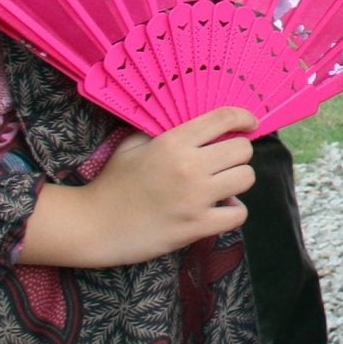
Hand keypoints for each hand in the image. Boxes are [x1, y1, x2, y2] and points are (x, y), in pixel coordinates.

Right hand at [22, 105, 256, 267]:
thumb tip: (192, 121)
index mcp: (173, 143)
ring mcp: (195, 198)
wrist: (92, 226)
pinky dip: (233, 211)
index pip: (224, 118)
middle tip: (224, 161)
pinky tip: (219, 208)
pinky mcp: (196, 227)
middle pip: (242, 149)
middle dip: (237, 153)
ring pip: (246, 178)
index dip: (244, 117)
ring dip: (237, 180)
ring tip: (221, 185)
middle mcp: (189, 167)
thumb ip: (161, 130)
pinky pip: (239, 214)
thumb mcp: (132, 145)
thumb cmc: (111, 183)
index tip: (250, 123)